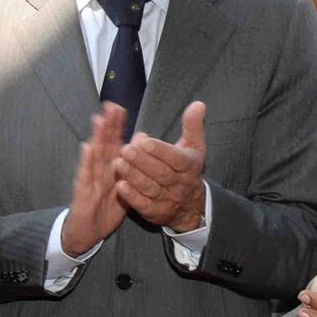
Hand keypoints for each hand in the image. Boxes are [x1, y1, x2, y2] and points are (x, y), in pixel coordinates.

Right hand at [60, 104, 128, 255]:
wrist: (87, 233)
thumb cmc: (104, 210)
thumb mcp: (123, 189)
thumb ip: (131, 170)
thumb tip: (142, 150)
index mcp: (110, 170)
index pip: (113, 144)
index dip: (116, 127)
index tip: (119, 108)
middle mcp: (98, 171)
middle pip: (103, 144)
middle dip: (107, 125)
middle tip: (110, 105)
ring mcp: (89, 180)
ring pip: (94, 156)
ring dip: (96, 137)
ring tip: (99, 119)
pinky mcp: (82, 193)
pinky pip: (85, 177)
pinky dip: (86, 162)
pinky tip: (87, 148)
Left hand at [114, 101, 206, 231]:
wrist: (191, 205)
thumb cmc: (187, 169)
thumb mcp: (194, 147)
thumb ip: (193, 126)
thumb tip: (198, 104)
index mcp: (188, 166)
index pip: (175, 158)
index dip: (159, 150)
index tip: (142, 139)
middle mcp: (179, 184)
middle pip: (161, 173)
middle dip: (142, 161)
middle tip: (125, 149)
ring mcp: (167, 199)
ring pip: (150, 188)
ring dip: (133, 176)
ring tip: (118, 163)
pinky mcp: (155, 212)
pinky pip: (144, 205)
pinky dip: (132, 196)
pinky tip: (119, 186)